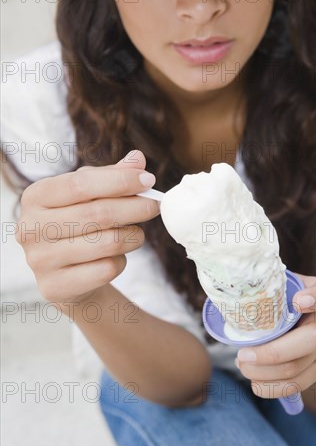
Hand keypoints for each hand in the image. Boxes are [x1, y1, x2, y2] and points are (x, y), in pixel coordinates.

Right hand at [16, 150, 159, 305]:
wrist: (67, 275)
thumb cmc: (80, 224)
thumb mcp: (91, 194)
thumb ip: (113, 175)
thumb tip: (138, 158)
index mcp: (36, 196)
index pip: (81, 184)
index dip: (119, 180)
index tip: (149, 180)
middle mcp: (31, 227)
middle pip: (98, 213)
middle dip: (135, 207)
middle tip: (155, 205)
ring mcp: (40, 260)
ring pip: (107, 243)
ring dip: (133, 236)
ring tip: (136, 233)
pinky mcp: (55, 287)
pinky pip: (106, 270)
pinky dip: (121, 262)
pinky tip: (116, 257)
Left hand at [235, 273, 315, 398]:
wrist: (303, 328)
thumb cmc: (281, 302)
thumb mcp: (278, 286)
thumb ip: (265, 284)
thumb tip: (231, 292)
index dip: (315, 297)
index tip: (298, 302)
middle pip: (310, 340)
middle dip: (270, 353)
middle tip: (241, 354)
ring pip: (295, 368)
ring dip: (262, 372)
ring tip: (242, 366)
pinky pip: (295, 386)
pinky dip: (270, 387)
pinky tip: (254, 381)